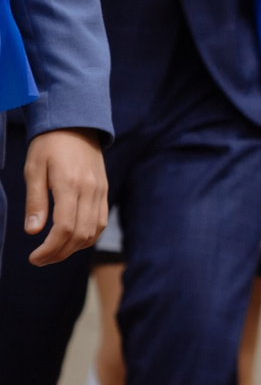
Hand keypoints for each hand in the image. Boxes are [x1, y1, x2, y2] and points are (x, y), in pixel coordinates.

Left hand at [21, 129, 107, 264]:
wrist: (76, 124)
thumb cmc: (49, 145)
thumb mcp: (33, 169)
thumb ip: (35, 201)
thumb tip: (32, 231)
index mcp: (70, 184)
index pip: (64, 227)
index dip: (49, 248)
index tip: (34, 258)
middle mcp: (90, 190)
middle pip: (80, 234)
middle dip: (59, 253)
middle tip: (40, 260)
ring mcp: (100, 191)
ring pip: (93, 232)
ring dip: (73, 248)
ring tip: (53, 253)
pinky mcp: (104, 191)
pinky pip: (100, 222)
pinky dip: (86, 237)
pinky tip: (70, 240)